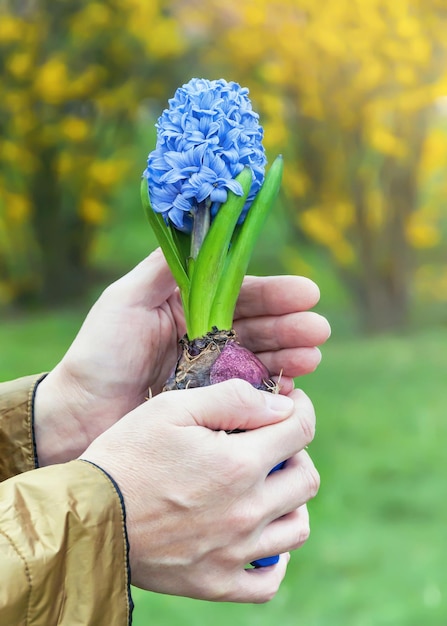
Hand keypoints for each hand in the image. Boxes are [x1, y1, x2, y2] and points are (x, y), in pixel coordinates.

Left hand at [35, 248, 329, 464]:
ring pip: (261, 358)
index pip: (241, 293)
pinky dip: (274, 390)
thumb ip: (164, 269)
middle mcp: (205, 335)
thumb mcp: (126, 300)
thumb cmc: (100, 353)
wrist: (79, 414)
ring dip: (291, 356)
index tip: (307, 293)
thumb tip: (199, 229)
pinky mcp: (211, 404)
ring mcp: (211, 371)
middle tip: (318, 330)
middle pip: (260, 325)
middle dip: (292, 325)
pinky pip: (251, 394)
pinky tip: (292, 388)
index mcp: (189, 306)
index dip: (275, 292)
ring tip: (312, 357)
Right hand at [80, 379, 318, 602]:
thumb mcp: (171, 408)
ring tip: (264, 487)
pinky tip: (258, 536)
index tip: (292, 405)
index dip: (302, 410)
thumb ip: (232, 400)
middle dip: (296, 453)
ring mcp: (235, 552)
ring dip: (290, 501)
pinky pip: (270, 579)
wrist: (88, 517)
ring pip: (298, 527)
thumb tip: (280, 406)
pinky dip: (275, 557)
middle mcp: (247, 511)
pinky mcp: (217, 582)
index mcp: (238, 463)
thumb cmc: (127, 455)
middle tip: (271, 444)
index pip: (300, 431)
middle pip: (306, 479)